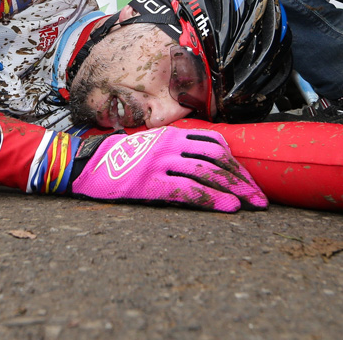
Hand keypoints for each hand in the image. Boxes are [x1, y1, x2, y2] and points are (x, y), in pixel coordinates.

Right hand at [67, 127, 266, 212]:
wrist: (82, 162)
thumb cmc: (117, 159)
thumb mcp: (149, 145)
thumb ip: (174, 149)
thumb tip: (205, 162)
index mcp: (171, 134)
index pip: (215, 144)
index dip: (236, 164)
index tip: (250, 181)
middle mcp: (169, 145)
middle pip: (217, 159)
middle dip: (242, 179)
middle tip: (260, 198)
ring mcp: (160, 162)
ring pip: (207, 173)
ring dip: (234, 190)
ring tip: (252, 204)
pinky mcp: (149, 183)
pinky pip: (188, 191)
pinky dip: (212, 199)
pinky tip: (229, 208)